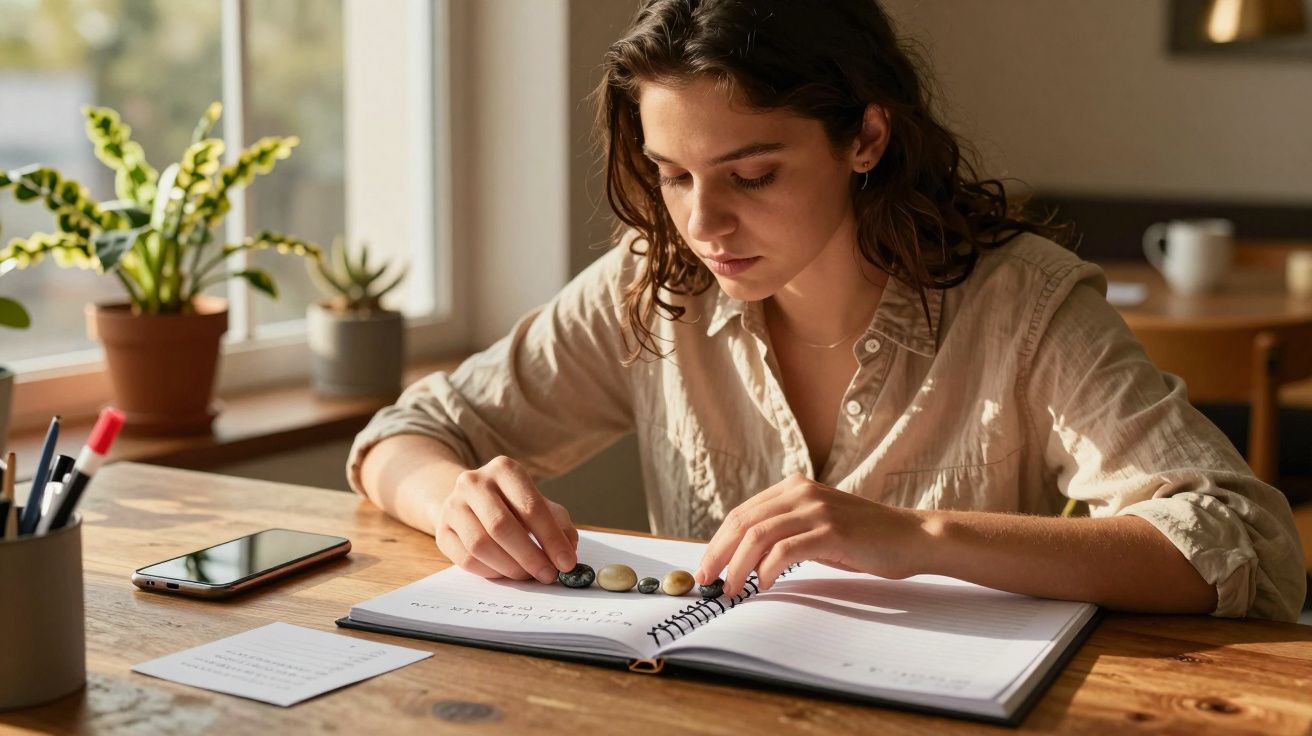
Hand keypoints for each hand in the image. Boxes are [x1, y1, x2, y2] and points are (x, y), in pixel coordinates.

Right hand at [434, 456, 578, 582]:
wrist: (468, 500)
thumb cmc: (511, 504)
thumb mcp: (539, 503)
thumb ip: (558, 524)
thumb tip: (568, 552)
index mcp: (504, 469)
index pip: (530, 506)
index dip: (551, 538)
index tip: (566, 563)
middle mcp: (474, 482)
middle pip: (502, 526)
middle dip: (530, 556)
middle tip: (548, 575)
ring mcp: (453, 505)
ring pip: (480, 545)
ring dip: (510, 567)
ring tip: (527, 575)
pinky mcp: (441, 530)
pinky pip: (465, 559)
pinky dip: (491, 572)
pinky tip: (505, 573)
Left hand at [695, 473, 921, 596]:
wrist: (910, 537)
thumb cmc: (863, 539)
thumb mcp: (817, 526)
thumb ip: (785, 531)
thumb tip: (742, 558)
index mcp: (793, 487)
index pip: (742, 514)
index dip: (718, 542)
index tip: (706, 567)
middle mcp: (801, 492)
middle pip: (743, 522)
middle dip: (719, 554)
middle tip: (708, 581)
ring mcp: (816, 509)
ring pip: (759, 535)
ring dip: (738, 566)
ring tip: (732, 589)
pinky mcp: (831, 530)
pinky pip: (786, 549)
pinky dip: (767, 569)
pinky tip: (764, 584)